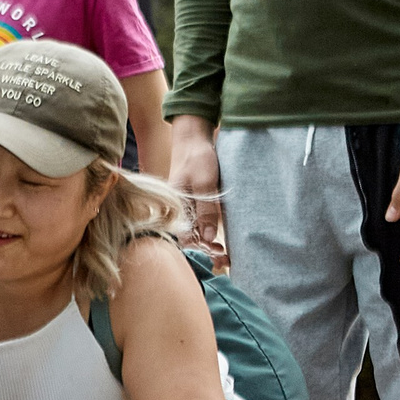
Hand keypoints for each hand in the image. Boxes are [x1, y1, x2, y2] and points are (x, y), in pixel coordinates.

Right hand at [170, 117, 226, 266]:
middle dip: (205, 252)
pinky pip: (198, 224)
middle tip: (225, 261)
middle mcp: (178, 211)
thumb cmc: (197, 157)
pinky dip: (208, 234)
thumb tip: (208, 237)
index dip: (200, 250)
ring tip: (225, 256)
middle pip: (188, 239)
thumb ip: (207, 210)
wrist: (193, 138)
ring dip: (207, 245)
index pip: (183, 238)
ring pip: (194, 234)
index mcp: (175, 207)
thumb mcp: (205, 183)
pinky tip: (219, 243)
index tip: (218, 256)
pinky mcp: (194, 204)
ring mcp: (186, 208)